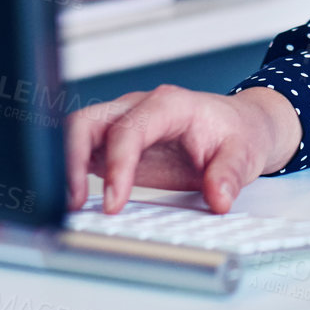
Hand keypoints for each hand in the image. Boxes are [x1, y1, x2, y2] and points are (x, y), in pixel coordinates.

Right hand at [64, 84, 302, 214]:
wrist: (241, 126)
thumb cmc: (238, 133)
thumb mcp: (244, 153)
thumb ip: (229, 174)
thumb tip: (218, 198)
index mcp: (170, 105)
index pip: (131, 128)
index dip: (117, 164)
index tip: (113, 202)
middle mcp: (141, 108)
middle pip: (89, 120)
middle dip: (72, 159)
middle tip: (73, 202)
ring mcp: (125, 123)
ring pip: (78, 131)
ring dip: (65, 164)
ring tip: (67, 204)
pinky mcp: (117, 143)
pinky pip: (84, 149)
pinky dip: (70, 170)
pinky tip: (72, 199)